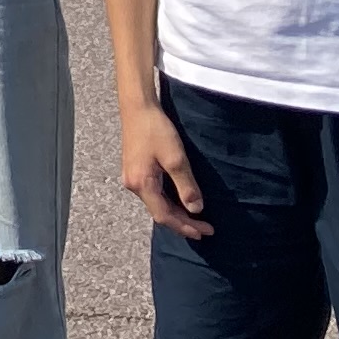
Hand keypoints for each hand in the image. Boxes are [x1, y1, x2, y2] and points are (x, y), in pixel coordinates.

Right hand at [123, 99, 210, 237]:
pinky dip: (168, 200)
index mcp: (142, 184)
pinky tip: (179, 200)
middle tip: (204, 228)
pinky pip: (153, 193)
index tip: (205, 232)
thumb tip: (195, 209)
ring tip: (195, 217)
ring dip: (175, 212)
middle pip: (159, 212)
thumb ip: (186, 186)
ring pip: (156, 203)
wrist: (137, 107)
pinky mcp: (135, 169)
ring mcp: (132, 177)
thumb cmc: (156, 130)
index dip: (185, 227)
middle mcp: (133, 184)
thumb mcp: (176, 159)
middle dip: (182, 222)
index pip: (165, 216)